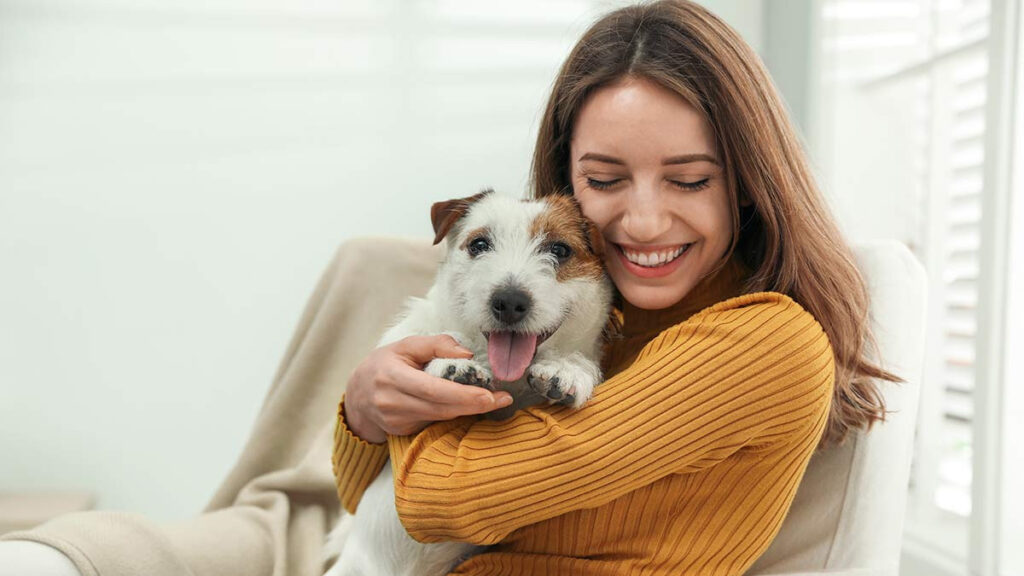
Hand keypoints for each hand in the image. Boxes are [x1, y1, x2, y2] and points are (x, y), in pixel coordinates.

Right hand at [343, 335, 513, 443]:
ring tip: (492, 400)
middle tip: (503, 399)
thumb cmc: (384, 364)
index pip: (432, 389)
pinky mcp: (402, 431)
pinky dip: (452, 414)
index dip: (462, 395)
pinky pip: (433, 422)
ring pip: (440, 417)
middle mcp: (392, 402)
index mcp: (392, 376)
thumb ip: (436, 345)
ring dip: (468, 410)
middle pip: (441, 408)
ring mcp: (396, 421)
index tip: (489, 395)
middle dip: (474, 405)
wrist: (357, 395)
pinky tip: (466, 405)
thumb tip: (467, 354)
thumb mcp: (405, 345)